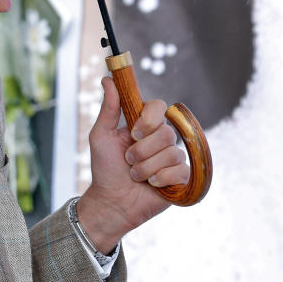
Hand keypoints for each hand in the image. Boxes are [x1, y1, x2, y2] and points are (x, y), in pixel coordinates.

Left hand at [76, 76, 188, 253]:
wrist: (111, 202)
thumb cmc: (105, 169)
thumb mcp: (101, 136)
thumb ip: (109, 108)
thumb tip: (107, 79)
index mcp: (144, 125)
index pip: (159, 106)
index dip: (149, 119)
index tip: (133, 132)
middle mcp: (161, 139)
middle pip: (166, 132)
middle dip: (142, 151)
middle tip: (128, 160)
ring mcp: (172, 158)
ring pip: (171, 153)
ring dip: (147, 168)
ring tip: (136, 176)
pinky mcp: (181, 178)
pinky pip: (180, 171)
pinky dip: (160, 180)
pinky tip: (151, 186)